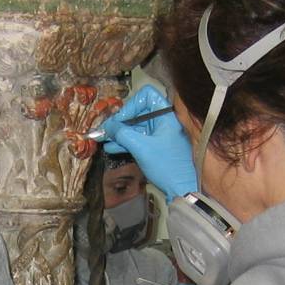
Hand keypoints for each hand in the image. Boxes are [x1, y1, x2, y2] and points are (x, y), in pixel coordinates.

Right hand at [102, 85, 198, 200]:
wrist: (181, 189)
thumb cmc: (166, 166)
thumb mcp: (141, 148)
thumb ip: (122, 134)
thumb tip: (108, 125)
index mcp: (166, 115)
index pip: (146, 96)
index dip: (130, 105)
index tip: (119, 120)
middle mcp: (164, 121)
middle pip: (138, 111)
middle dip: (120, 121)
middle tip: (105, 131)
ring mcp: (160, 134)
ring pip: (136, 127)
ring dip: (120, 133)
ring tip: (103, 139)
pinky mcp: (157, 146)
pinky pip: (139, 138)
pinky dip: (126, 142)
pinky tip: (112, 147)